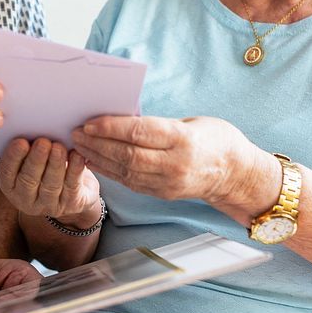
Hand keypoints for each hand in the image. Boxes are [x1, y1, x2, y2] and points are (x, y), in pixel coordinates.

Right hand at [0, 138, 101, 223]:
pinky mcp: (71, 205)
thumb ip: (26, 146)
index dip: (13, 157)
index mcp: (10, 184)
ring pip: (51, 184)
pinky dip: (75, 169)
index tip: (21, 142)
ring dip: (55, 164)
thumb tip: (30, 125)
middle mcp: (26, 198)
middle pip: (28, 180)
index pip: (7, 171)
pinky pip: (72, 186)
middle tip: (43, 142)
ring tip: (59, 147)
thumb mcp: (30, 158)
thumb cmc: (45, 165)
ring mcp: (48, 205)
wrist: (73, 189)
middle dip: (36, 159)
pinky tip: (77, 155)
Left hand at [71, 115, 257, 205]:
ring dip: (98, 158)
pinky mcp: (162, 194)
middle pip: (128, 154)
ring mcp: (168, 183)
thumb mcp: (189, 122)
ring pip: (125, 171)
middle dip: (98, 143)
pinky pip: (129, 182)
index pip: (140, 133)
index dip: (111, 128)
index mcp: (183, 140)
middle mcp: (175, 164)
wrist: (236, 174)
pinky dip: (108, 171)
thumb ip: (157, 124)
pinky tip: (94, 160)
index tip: (89, 121)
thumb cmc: (213, 138)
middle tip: (75, 132)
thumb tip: (118, 118)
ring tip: (79, 145)